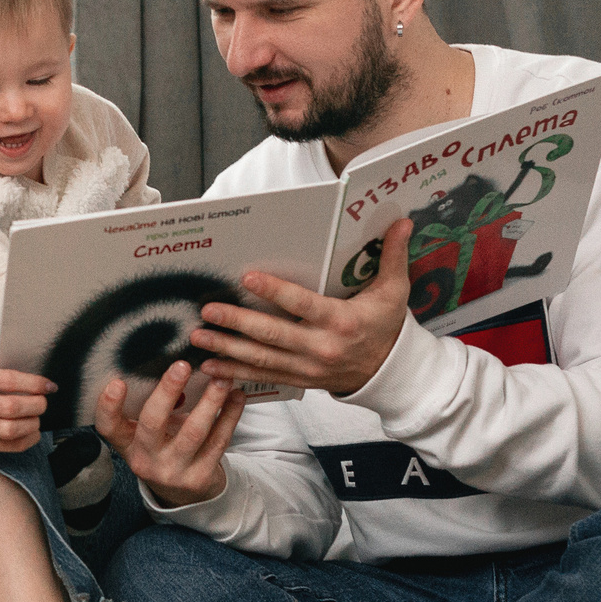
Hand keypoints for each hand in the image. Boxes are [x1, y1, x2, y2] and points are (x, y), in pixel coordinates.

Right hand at [0, 358, 50, 452]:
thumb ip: (9, 369)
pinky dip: (28, 439)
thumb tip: (42, 381)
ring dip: (32, 424)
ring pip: (10, 430)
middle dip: (35, 405)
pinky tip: (32, 431)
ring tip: (36, 417)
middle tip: (43, 402)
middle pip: (10, 408)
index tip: (49, 386)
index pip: (8, 380)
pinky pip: (9, 446)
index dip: (34, 384)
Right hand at [95, 360, 245, 506]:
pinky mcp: (201, 476)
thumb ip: (155, 409)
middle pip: (153, 424)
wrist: (185, 494)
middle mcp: (146, 460)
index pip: (109, 427)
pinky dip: (230, 416)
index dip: (109, 406)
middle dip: (167, 392)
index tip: (118, 382)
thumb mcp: (149, 435)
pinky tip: (237, 396)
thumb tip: (177, 368)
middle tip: (182, 365)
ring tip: (221, 378)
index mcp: (128, 444)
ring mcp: (173, 471)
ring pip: (193, 432)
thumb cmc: (164, 449)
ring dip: (210, 401)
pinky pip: (218, 441)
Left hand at [190, 219, 413, 396]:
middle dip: (237, 323)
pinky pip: (263, 376)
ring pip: (262, 359)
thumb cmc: (386, 325)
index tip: (247, 278)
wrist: (389, 372)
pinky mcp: (300, 380)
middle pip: (273, 335)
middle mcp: (322, 347)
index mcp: (342, 321)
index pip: (303, 305)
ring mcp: (308, 368)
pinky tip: (210, 366)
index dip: (275, 292)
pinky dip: (235, 372)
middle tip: (209, 310)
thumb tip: (402, 221)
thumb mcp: (394, 291)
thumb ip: (393, 256)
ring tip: (198, 338)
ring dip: (227, 349)